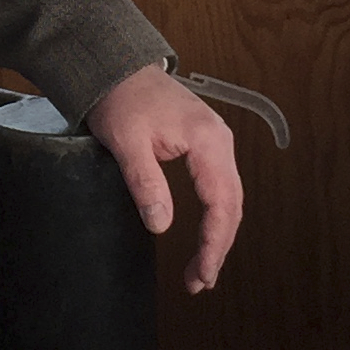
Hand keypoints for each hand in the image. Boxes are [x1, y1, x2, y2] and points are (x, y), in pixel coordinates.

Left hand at [85, 62, 243, 293]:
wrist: (118, 67)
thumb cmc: (121, 99)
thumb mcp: (126, 143)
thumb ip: (146, 182)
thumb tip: (161, 225)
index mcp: (207, 141)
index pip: (220, 203)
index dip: (213, 243)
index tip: (202, 273)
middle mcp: (220, 141)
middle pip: (232, 205)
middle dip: (218, 247)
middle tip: (199, 282)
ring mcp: (216, 142)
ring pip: (229, 198)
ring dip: (218, 235)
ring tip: (201, 271)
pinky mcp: (206, 145)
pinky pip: (219, 187)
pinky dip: (215, 216)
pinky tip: (206, 237)